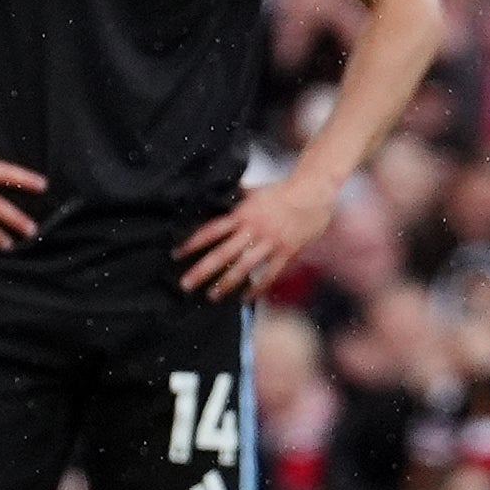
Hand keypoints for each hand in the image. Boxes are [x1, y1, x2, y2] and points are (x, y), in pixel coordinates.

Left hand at [178, 168, 334, 299]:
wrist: (313, 192)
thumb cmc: (283, 190)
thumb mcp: (255, 191)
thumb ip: (237, 198)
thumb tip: (218, 196)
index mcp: (243, 213)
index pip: (211, 230)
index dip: (192, 242)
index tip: (176, 254)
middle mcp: (253, 229)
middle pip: (222, 252)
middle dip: (202, 270)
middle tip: (185, 284)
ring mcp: (270, 242)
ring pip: (243, 267)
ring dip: (226, 283)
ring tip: (211, 296)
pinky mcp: (286, 252)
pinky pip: (269, 274)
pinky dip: (257, 288)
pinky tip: (245, 298)